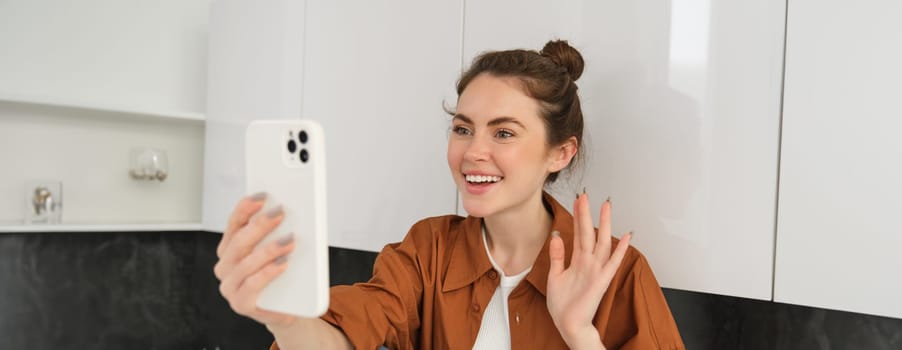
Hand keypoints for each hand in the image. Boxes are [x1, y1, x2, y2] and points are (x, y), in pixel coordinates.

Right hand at [214, 193, 297, 326]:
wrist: (289, 307)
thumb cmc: (282, 275)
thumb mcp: (279, 250)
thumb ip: (278, 232)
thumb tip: (290, 212)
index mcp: (230, 248)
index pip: (234, 223)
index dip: (246, 208)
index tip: (262, 196)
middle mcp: (226, 266)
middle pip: (239, 241)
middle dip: (260, 225)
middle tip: (280, 213)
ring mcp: (230, 286)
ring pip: (245, 263)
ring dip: (268, 249)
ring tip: (289, 240)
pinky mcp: (241, 304)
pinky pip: (252, 285)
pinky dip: (268, 272)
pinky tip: (283, 264)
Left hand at [547, 193, 630, 348]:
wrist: (568, 325)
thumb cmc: (563, 305)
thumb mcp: (555, 276)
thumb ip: (557, 256)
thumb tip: (557, 236)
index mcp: (578, 261)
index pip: (579, 233)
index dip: (578, 216)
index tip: (578, 200)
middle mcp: (589, 263)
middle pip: (589, 233)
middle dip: (588, 213)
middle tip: (587, 195)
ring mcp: (596, 270)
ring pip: (601, 242)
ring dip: (605, 224)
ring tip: (606, 206)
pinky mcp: (601, 281)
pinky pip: (612, 263)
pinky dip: (620, 250)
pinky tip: (626, 236)